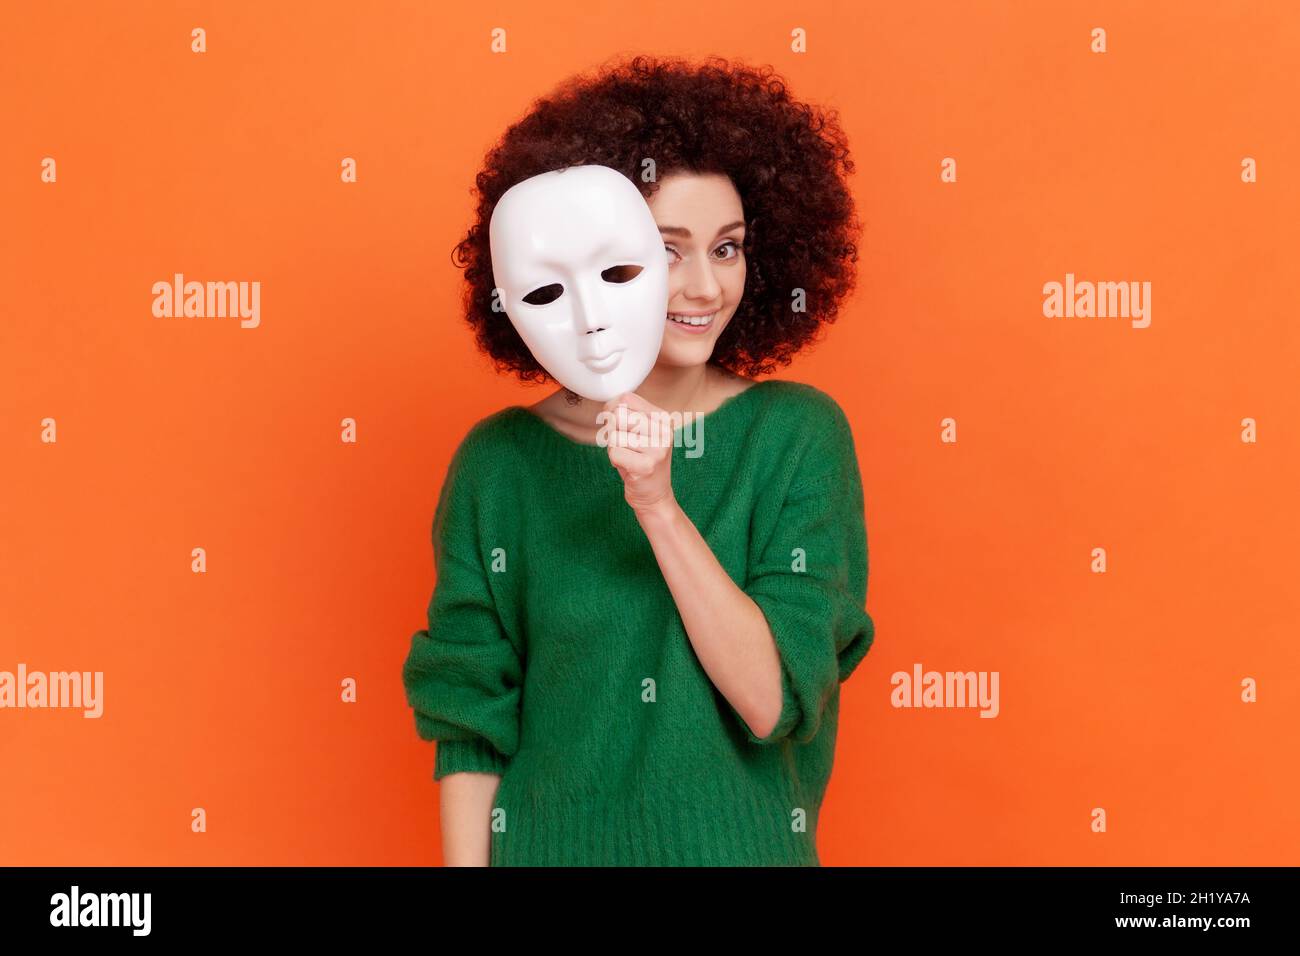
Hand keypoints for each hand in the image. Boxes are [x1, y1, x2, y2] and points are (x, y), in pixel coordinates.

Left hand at [601, 391, 676, 516]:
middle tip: (626, 446)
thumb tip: (607, 408)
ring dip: (614, 448)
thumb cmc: (642, 461)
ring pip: (614, 435)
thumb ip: (627, 415)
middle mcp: (664, 430)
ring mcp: (658, 448)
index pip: (626, 398)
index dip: (612, 410)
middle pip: (619, 415)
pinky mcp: (647, 465)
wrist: (655, 495)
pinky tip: (628, 467)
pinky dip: (614, 461)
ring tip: (629, 457)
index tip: (619, 426)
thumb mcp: (640, 433)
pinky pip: (614, 452)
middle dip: (613, 431)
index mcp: (664, 418)